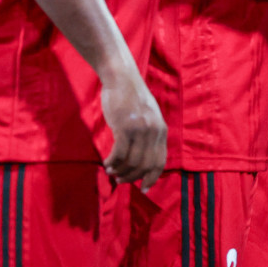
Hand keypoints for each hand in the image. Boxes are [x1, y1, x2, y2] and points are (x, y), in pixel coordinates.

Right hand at [100, 65, 166, 187]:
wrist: (122, 78)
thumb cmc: (132, 98)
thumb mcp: (148, 116)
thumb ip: (149, 134)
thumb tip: (143, 156)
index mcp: (161, 130)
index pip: (160, 161)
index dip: (152, 177)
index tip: (144, 188)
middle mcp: (154, 131)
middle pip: (145, 165)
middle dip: (133, 177)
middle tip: (121, 180)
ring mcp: (140, 130)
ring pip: (132, 162)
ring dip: (120, 171)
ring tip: (111, 171)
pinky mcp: (124, 127)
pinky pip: (119, 154)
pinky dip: (112, 162)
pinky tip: (106, 163)